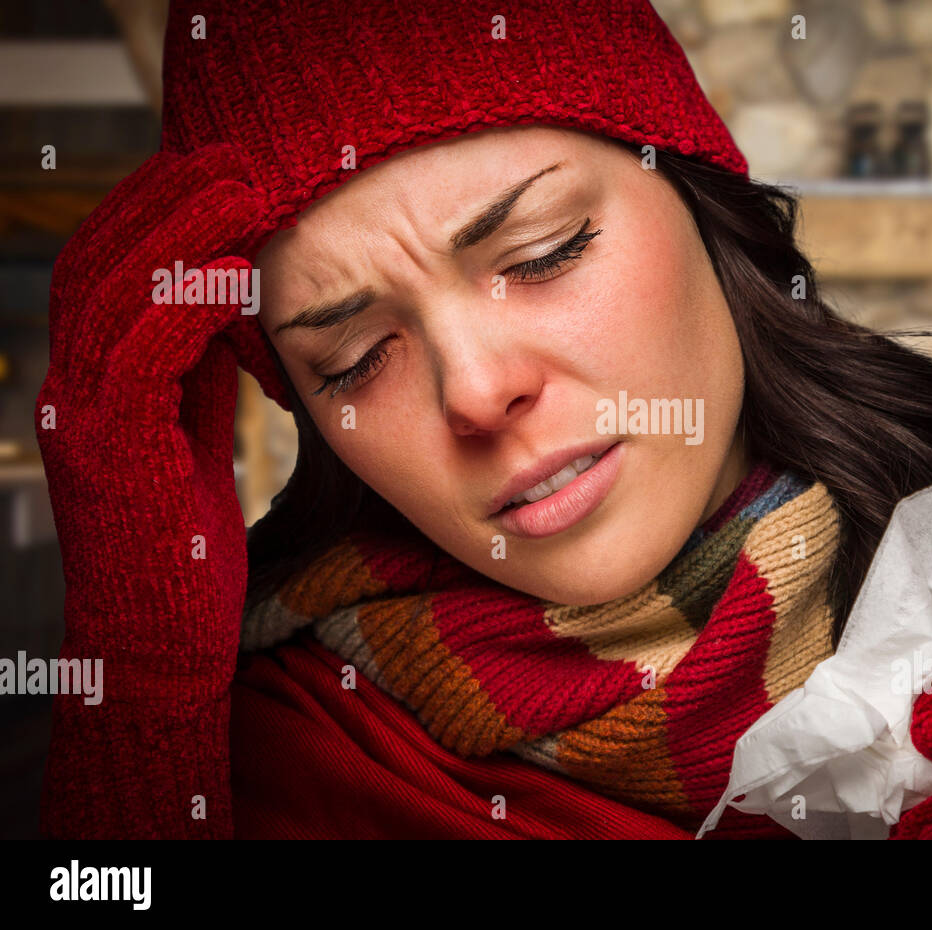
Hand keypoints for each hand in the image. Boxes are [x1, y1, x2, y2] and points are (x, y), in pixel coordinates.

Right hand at [35, 144, 268, 836]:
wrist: (158, 638)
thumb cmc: (187, 543)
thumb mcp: (193, 436)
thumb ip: (201, 369)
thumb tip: (237, 301)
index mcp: (97, 381)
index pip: (111, 268)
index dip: (160, 212)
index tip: (222, 173)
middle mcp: (74, 388)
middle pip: (100, 260)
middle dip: (164, 201)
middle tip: (231, 157)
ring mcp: (80, 418)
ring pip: (110, 294)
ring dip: (176, 233)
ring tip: (240, 188)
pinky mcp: (107, 453)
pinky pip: (136, 358)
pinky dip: (179, 305)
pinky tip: (229, 272)